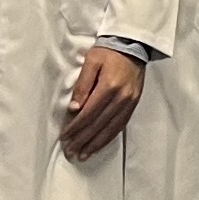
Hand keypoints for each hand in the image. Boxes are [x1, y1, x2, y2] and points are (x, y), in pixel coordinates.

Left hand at [59, 43, 146, 161]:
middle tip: (70, 151)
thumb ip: (82, 85)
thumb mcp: (91, 62)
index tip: (65, 137)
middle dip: (82, 139)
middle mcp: (121, 98)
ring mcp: (129, 103)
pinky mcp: (133, 105)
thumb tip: (74, 109)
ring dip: (95, 144)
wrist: (133, 45)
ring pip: (110, 129)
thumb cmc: (108, 52)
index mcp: (109, 86)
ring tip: (83, 155)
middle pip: (98, 124)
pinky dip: (108, 138)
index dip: (76, 127)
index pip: (88, 113)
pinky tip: (99, 145)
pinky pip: (120, 126)